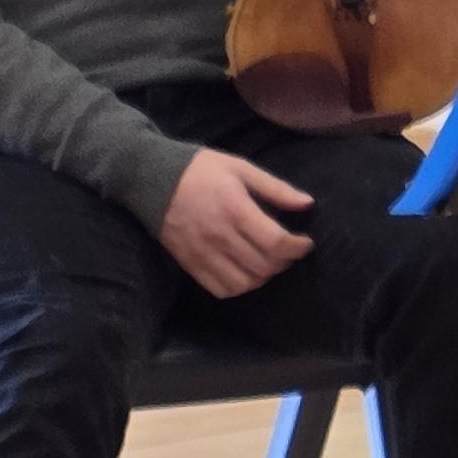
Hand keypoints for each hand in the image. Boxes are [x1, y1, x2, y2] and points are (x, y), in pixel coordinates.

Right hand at [160, 147, 313, 297]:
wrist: (149, 178)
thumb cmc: (200, 169)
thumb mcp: (241, 168)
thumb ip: (276, 188)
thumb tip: (308, 203)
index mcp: (236, 210)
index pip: (276, 242)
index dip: (298, 247)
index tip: (305, 242)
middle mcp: (220, 236)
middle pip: (264, 265)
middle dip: (285, 261)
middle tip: (288, 251)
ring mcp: (202, 252)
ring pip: (245, 282)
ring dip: (264, 277)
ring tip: (268, 262)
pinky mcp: (189, 263)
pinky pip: (220, 289)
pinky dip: (239, 286)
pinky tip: (245, 272)